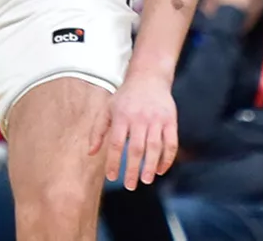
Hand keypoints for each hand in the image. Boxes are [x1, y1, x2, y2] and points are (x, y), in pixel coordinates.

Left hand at [92, 71, 176, 189]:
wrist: (149, 76)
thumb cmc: (125, 97)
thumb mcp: (108, 109)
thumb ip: (98, 131)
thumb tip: (91, 153)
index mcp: (122, 116)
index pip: (117, 144)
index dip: (114, 162)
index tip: (112, 177)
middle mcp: (140, 118)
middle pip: (136, 148)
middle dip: (133, 169)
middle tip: (130, 186)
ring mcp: (157, 119)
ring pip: (155, 147)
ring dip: (150, 166)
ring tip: (146, 181)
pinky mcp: (170, 120)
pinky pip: (171, 143)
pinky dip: (167, 159)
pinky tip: (160, 170)